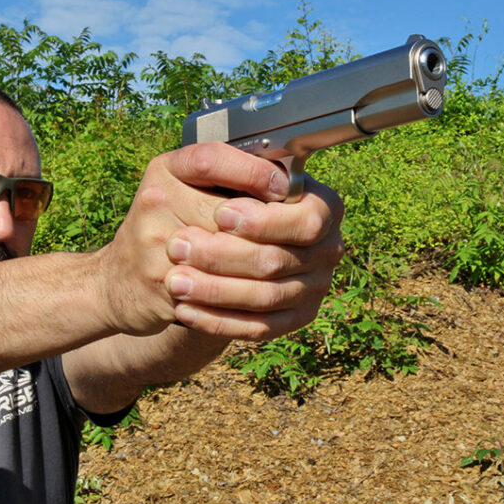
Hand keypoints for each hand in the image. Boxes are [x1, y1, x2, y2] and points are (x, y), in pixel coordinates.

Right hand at [96, 142, 292, 335]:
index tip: (285, 188)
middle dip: (271, 232)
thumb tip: (292, 185)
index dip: (253, 173)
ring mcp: (152, 243)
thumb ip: (228, 183)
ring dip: (264, 268)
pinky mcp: (157, 283)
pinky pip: (214, 293)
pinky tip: (265, 296)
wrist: (119, 280)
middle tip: (301, 241)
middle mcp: (155, 200)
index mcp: (166, 170)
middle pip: (228, 215)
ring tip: (289, 271)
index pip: (210, 160)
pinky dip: (245, 298)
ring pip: (228, 257)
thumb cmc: (168, 230)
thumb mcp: (186, 192)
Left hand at [162, 159, 344, 340]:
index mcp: (325, 207)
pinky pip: (257, 328)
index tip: (220, 214)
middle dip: (221, 255)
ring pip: (263, 297)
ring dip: (214, 291)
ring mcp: (315, 288)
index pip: (305, 221)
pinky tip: (184, 310)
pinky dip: (218, 320)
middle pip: (275, 261)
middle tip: (176, 247)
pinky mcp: (295, 319)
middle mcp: (328, 249)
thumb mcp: (229, 176)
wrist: (229, 241)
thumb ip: (237, 176)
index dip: (263, 222)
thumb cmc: (227, 198)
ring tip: (174, 281)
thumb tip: (229, 202)